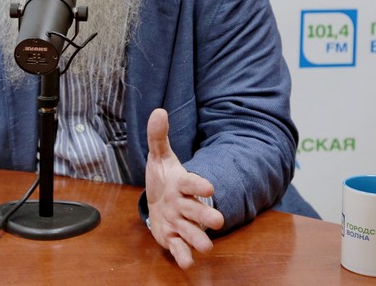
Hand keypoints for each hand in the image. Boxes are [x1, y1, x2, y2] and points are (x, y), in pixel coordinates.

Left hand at [145, 108, 224, 268]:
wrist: (159, 199)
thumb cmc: (163, 178)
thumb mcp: (158, 156)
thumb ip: (158, 136)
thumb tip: (158, 111)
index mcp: (182, 184)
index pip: (192, 182)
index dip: (199, 184)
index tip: (208, 186)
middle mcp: (184, 205)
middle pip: (197, 211)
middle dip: (206, 216)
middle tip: (217, 220)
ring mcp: (180, 223)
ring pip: (192, 232)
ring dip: (198, 239)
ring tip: (207, 247)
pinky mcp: (174, 238)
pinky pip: (180, 249)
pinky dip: (183, 256)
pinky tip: (187, 263)